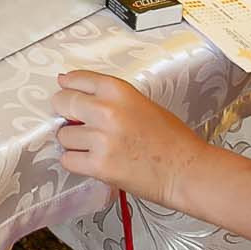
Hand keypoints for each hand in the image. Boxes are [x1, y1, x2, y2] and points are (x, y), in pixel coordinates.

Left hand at [52, 71, 208, 205]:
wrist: (188, 171)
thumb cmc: (173, 140)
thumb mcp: (141, 103)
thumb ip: (110, 98)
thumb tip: (79, 94)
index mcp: (118, 90)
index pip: (76, 78)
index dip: (68, 86)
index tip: (64, 88)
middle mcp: (106, 111)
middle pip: (62, 102)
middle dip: (65, 112)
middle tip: (74, 121)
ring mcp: (101, 139)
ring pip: (62, 135)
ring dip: (73, 142)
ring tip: (93, 147)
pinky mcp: (99, 165)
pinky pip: (68, 160)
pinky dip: (76, 162)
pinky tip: (92, 161)